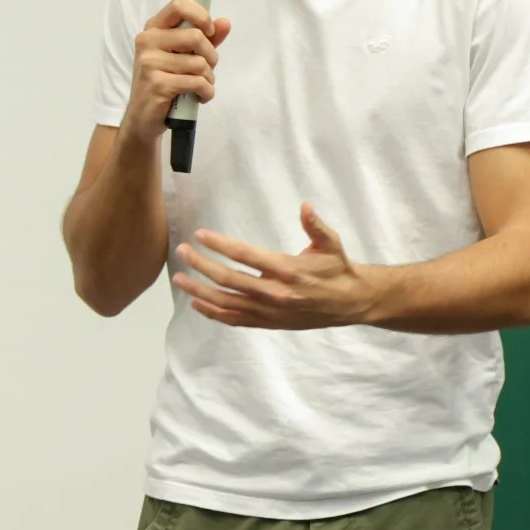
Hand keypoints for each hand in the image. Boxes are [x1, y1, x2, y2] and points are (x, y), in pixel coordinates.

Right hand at [120, 0, 231, 137]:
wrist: (143, 119)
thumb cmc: (164, 83)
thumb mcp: (184, 57)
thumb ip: (205, 39)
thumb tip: (225, 23)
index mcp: (153, 28)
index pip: (179, 5)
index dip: (201, 16)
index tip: (209, 32)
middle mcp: (147, 41)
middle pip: (196, 36)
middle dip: (211, 56)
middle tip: (207, 69)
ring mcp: (150, 62)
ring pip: (199, 63)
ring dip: (209, 78)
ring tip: (201, 86)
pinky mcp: (157, 84)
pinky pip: (196, 82)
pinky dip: (206, 92)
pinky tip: (200, 97)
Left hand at [172, 203, 378, 329]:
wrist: (350, 303)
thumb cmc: (338, 269)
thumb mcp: (331, 243)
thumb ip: (315, 225)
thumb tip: (305, 206)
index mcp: (287, 269)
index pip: (245, 256)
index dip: (220, 245)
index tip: (200, 235)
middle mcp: (275, 293)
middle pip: (229, 279)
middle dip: (201, 265)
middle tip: (182, 252)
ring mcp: (269, 312)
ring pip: (226, 303)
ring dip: (200, 291)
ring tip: (179, 279)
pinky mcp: (268, 323)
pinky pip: (235, 320)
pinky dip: (214, 312)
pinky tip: (197, 303)